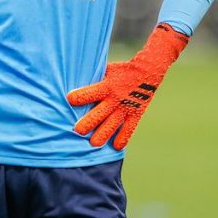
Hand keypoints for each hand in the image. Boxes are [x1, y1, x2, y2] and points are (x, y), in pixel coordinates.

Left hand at [67, 24, 188, 149]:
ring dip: (103, 134)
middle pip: (100, 112)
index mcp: (107, 86)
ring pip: (113, 123)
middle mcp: (116, 98)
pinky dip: (124, 137)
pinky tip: (117, 146)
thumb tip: (75, 83)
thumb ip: (94, 79)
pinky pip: (130, 128)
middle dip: (89, 121)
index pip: (92, 92)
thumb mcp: (107, 70)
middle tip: (78, 130)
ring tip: (94, 143)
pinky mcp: (136, 114)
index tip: (69, 99)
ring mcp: (126, 107)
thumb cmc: (121, 71)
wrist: (147, 71)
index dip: (80, 96)